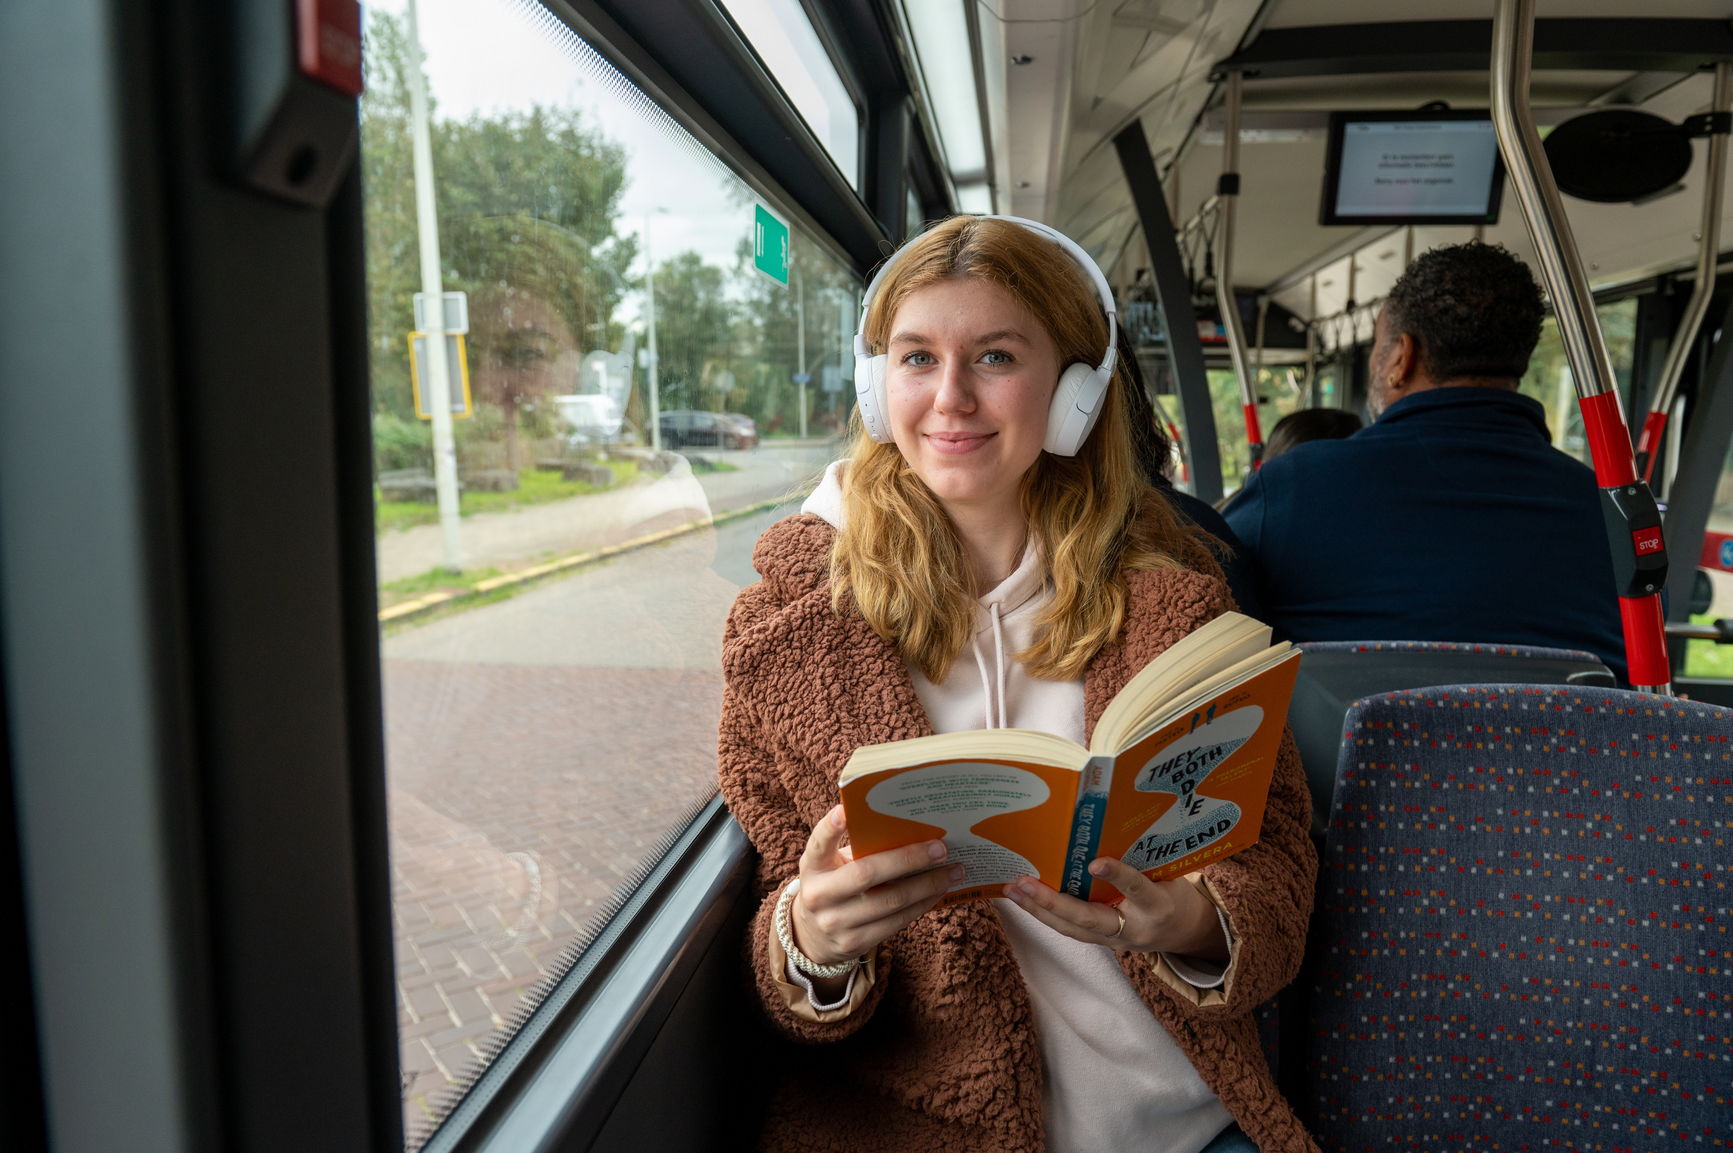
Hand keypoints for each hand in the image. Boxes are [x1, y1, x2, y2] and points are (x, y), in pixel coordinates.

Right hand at [789, 805, 962, 967]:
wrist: (813, 936)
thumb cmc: (833, 886)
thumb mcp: (831, 866)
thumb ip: (857, 849)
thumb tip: (911, 830)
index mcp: (812, 867)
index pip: (818, 843)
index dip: (830, 827)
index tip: (845, 810)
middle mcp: (819, 895)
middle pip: (868, 874)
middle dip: (908, 859)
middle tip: (941, 848)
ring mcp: (836, 922)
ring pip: (891, 901)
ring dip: (928, 885)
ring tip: (953, 871)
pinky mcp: (854, 943)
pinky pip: (897, 922)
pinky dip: (922, 904)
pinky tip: (938, 891)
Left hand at [1003, 858, 1225, 958]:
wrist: (1187, 933)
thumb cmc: (1174, 893)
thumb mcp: (1169, 874)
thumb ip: (1141, 860)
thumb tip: (1104, 830)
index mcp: (1158, 906)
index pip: (1137, 889)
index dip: (1118, 875)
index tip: (1095, 861)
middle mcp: (1134, 929)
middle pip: (1089, 920)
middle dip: (1052, 903)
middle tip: (1023, 883)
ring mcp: (1116, 941)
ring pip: (1072, 929)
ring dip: (1038, 910)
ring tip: (1012, 891)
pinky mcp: (1103, 943)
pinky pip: (1070, 930)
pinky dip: (1045, 915)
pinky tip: (1024, 900)